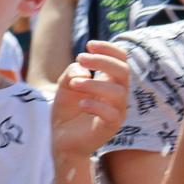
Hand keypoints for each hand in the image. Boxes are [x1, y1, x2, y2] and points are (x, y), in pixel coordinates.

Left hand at [50, 41, 131, 156]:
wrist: (60, 138)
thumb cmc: (66, 109)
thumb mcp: (65, 85)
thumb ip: (72, 72)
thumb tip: (83, 70)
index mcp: (110, 81)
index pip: (121, 59)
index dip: (109, 49)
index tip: (89, 44)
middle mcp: (118, 94)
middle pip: (123, 71)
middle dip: (102, 61)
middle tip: (81, 58)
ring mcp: (117, 111)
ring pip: (118, 92)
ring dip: (95, 84)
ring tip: (75, 84)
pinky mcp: (111, 127)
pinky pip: (112, 114)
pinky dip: (97, 106)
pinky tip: (82, 104)